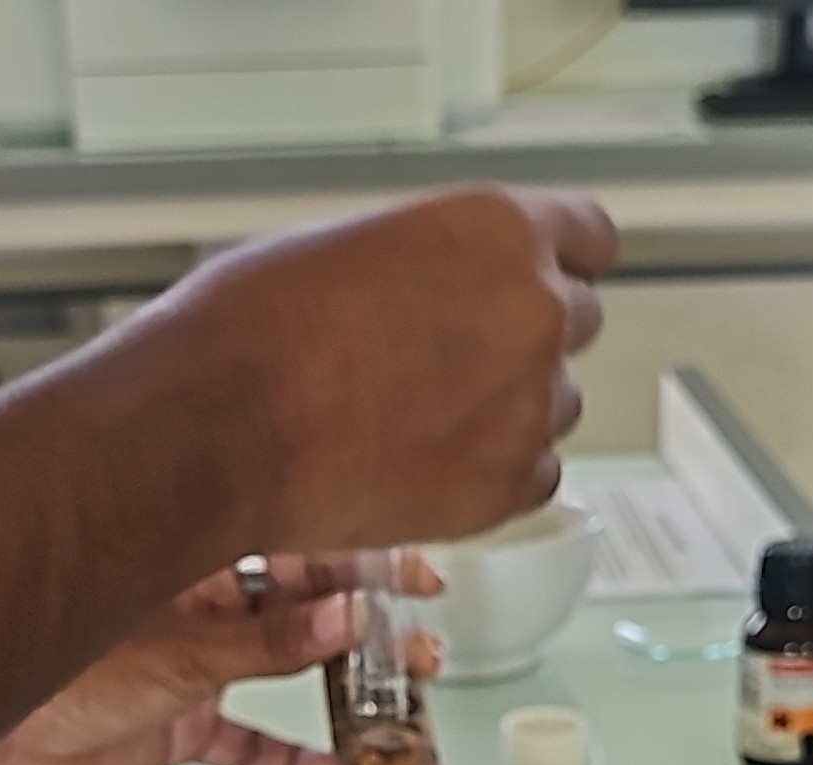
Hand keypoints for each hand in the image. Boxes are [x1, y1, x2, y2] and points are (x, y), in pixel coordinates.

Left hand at [0, 554, 445, 764]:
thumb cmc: (47, 669)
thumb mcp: (178, 654)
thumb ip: (267, 643)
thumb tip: (346, 618)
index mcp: (186, 553)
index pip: (291, 540)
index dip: (358, 555)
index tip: (412, 571)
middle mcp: (194, 601)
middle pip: (299, 602)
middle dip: (365, 619)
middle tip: (421, 638)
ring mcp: (189, 662)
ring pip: (284, 665)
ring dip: (342, 681)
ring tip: (400, 695)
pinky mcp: (176, 723)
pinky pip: (246, 740)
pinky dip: (287, 756)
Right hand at [153, 186, 613, 552]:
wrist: (221, 427)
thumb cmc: (256, 328)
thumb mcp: (354, 245)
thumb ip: (433, 260)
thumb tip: (446, 287)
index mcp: (498, 230)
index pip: (591, 237)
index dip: (561, 261)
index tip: (546, 278)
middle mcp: (533, 310)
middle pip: (574, 320)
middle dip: (521, 337)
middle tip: (450, 360)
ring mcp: (529, 404)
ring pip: (554, 403)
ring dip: (508, 408)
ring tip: (418, 418)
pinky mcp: (509, 485)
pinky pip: (536, 474)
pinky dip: (494, 471)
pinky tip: (425, 462)